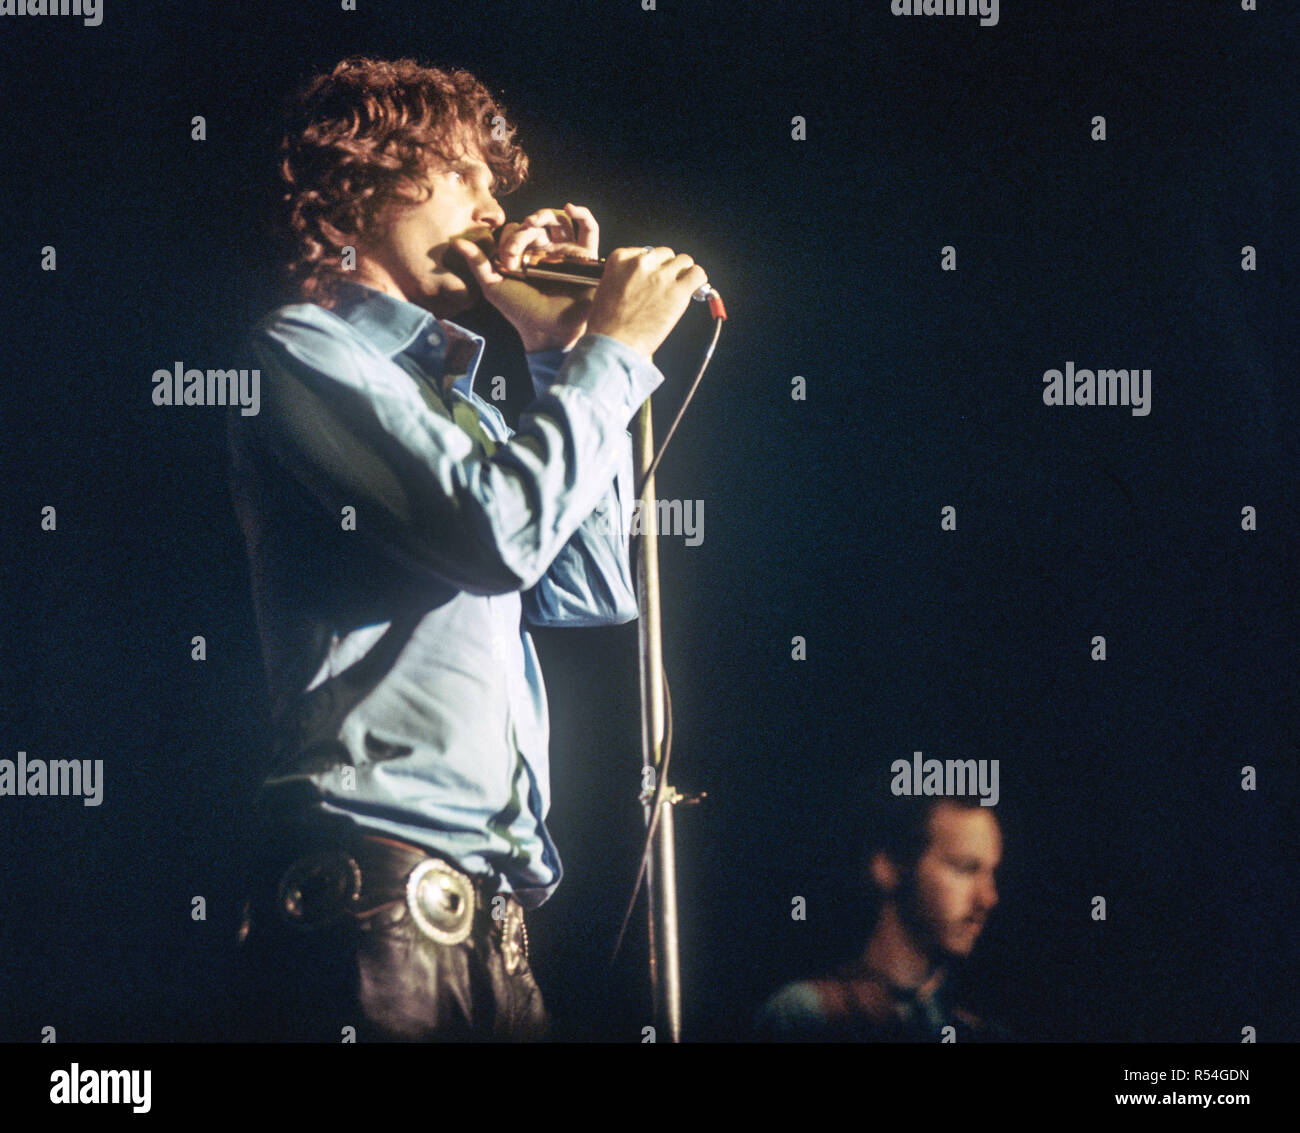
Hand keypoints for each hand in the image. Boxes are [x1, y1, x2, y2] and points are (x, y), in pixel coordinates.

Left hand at [450, 204, 600, 352]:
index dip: (510, 238)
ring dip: (547, 215)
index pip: (517, 230)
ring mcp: (566, 254)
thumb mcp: (493, 286)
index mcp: (525, 256)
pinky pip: (589, 231)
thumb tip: (457, 242)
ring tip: (536, 222)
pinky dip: (583, 215)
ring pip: (559, 221)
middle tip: (518, 249)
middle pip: (536, 224)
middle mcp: (546, 252)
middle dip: (524, 231)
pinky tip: (570, 208)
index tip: (508, 261)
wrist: (546, 330)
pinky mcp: (585, 259)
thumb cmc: (520, 312)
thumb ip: (478, 263)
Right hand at [586, 247, 708, 358]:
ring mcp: (660, 276)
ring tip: (680, 289)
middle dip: (668, 270)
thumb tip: (642, 281)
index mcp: (620, 259)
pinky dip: (698, 281)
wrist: (612, 344)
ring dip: (684, 274)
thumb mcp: (606, 290)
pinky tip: (694, 291)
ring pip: (684, 261)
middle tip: (666, 287)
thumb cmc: (605, 326)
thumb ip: (624, 278)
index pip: (646, 252)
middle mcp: (641, 263)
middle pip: (666, 255)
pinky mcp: (677, 291)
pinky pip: (697, 275)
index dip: (652, 267)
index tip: (652, 279)